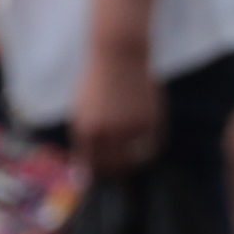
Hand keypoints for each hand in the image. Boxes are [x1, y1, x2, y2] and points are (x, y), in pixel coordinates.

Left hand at [70, 34, 162, 175]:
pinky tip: (148, 148)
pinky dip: (150, 149)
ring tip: (133, 164)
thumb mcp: (81, 111)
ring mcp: (130, 127)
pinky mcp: (150, 120)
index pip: (91, 165)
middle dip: (115, 173)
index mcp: (86, 132)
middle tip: (118, 174)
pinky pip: (152, 145)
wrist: (119, 57)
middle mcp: (107, 133)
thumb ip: (84, 137)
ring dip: (134, 164)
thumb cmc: (96, 81)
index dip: (94, 174)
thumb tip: (86, 165)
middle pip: (113, 166)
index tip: (99, 176)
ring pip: (134, 159)